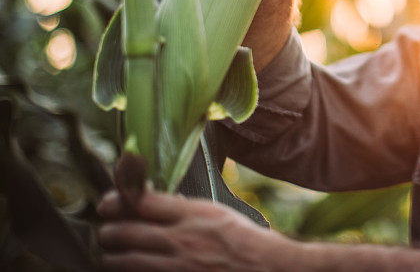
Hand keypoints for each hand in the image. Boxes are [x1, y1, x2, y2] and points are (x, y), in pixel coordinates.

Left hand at [98, 190, 296, 270]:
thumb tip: (150, 205)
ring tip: (112, 254)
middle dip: (108, 231)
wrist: (267, 268)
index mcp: (192, 214)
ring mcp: (177, 266)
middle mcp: (181, 239)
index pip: (141, 201)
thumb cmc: (245, 240)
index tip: (108, 203)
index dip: (117, 200)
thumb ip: (184, 210)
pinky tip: (132, 269)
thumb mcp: (216, 213)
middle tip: (107, 231)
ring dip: (112, 256)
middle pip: (124, 232)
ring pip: (123, 261)